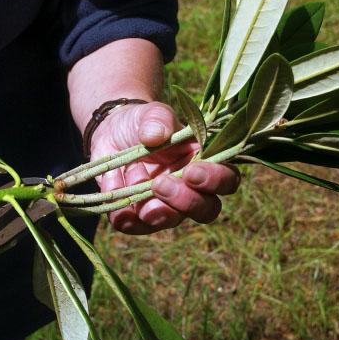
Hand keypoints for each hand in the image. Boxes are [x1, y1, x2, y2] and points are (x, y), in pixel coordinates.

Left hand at [89, 102, 239, 234]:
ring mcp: (165, 205)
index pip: (227, 180)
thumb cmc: (142, 123)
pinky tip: (118, 204)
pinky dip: (126, 218)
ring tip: (135, 186)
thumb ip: (158, 118)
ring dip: (154, 210)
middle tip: (160, 183)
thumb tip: (156, 134)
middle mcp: (190, 190)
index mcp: (204, 163)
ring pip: (171, 221)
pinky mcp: (138, 214)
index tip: (192, 171)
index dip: (215, 180)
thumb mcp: (151, 113)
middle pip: (206, 210)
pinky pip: (135, 226)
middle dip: (186, 201)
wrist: (111, 133)